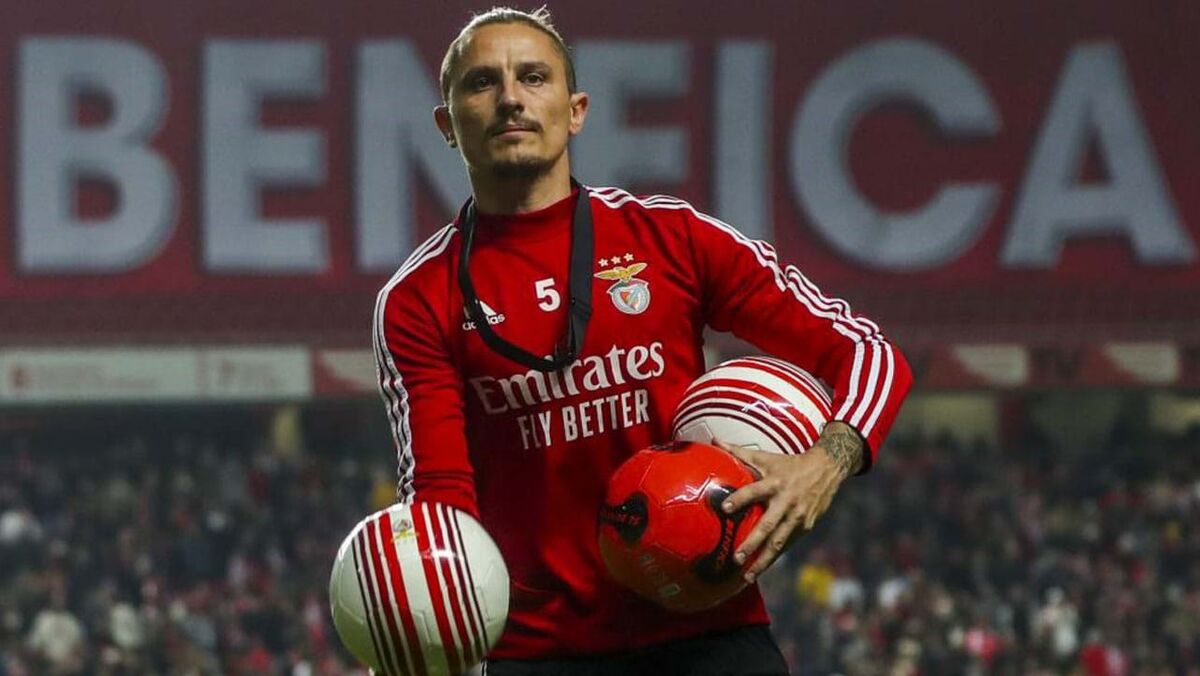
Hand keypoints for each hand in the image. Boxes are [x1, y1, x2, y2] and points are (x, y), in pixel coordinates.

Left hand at [717, 422, 864, 581]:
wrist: (826, 469)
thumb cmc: (789, 464)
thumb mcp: (766, 457)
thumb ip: (739, 451)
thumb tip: (714, 440)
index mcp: (775, 483)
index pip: (754, 491)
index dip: (740, 498)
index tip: (725, 507)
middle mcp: (787, 502)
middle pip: (768, 525)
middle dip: (752, 543)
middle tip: (737, 558)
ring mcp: (798, 517)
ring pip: (779, 542)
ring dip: (763, 560)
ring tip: (748, 575)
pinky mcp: (806, 526)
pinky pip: (787, 544)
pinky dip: (774, 558)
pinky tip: (761, 570)